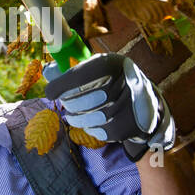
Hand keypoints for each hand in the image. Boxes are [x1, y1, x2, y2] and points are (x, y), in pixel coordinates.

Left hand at [43, 52, 174, 160]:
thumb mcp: (98, 70)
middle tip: (66, 104)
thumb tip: (47, 71)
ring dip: (77, 118)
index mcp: (113, 63)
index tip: (50, 92)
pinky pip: (99, 131)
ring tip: (75, 114)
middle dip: (69, 103)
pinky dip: (91, 128)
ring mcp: (127, 106)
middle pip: (81, 99)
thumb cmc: (113, 83)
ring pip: (88, 118)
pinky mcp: (128, 126)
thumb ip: (73, 70)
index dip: (61, 84)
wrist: (147, 105)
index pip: (81, 74)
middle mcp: (123, 82)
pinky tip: (94, 121)